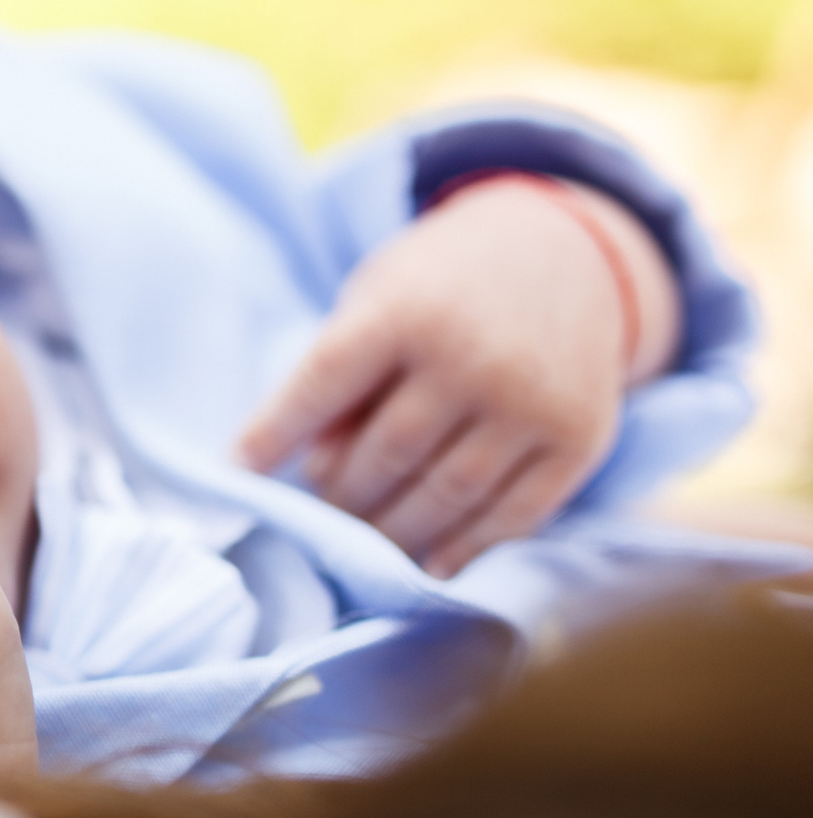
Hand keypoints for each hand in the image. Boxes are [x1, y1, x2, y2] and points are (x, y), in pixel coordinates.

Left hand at [237, 175, 676, 578]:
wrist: (571, 255)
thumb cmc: (445, 285)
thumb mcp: (379, 297)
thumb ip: (341, 374)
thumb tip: (310, 464)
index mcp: (409, 311)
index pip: (321, 383)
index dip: (275, 433)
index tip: (239, 470)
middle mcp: (475, 358)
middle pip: (384, 456)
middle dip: (342, 494)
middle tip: (324, 507)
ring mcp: (532, 403)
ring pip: (443, 496)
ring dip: (393, 530)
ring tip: (366, 537)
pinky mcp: (579, 439)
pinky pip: (514, 515)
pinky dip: (464, 548)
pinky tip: (428, 562)